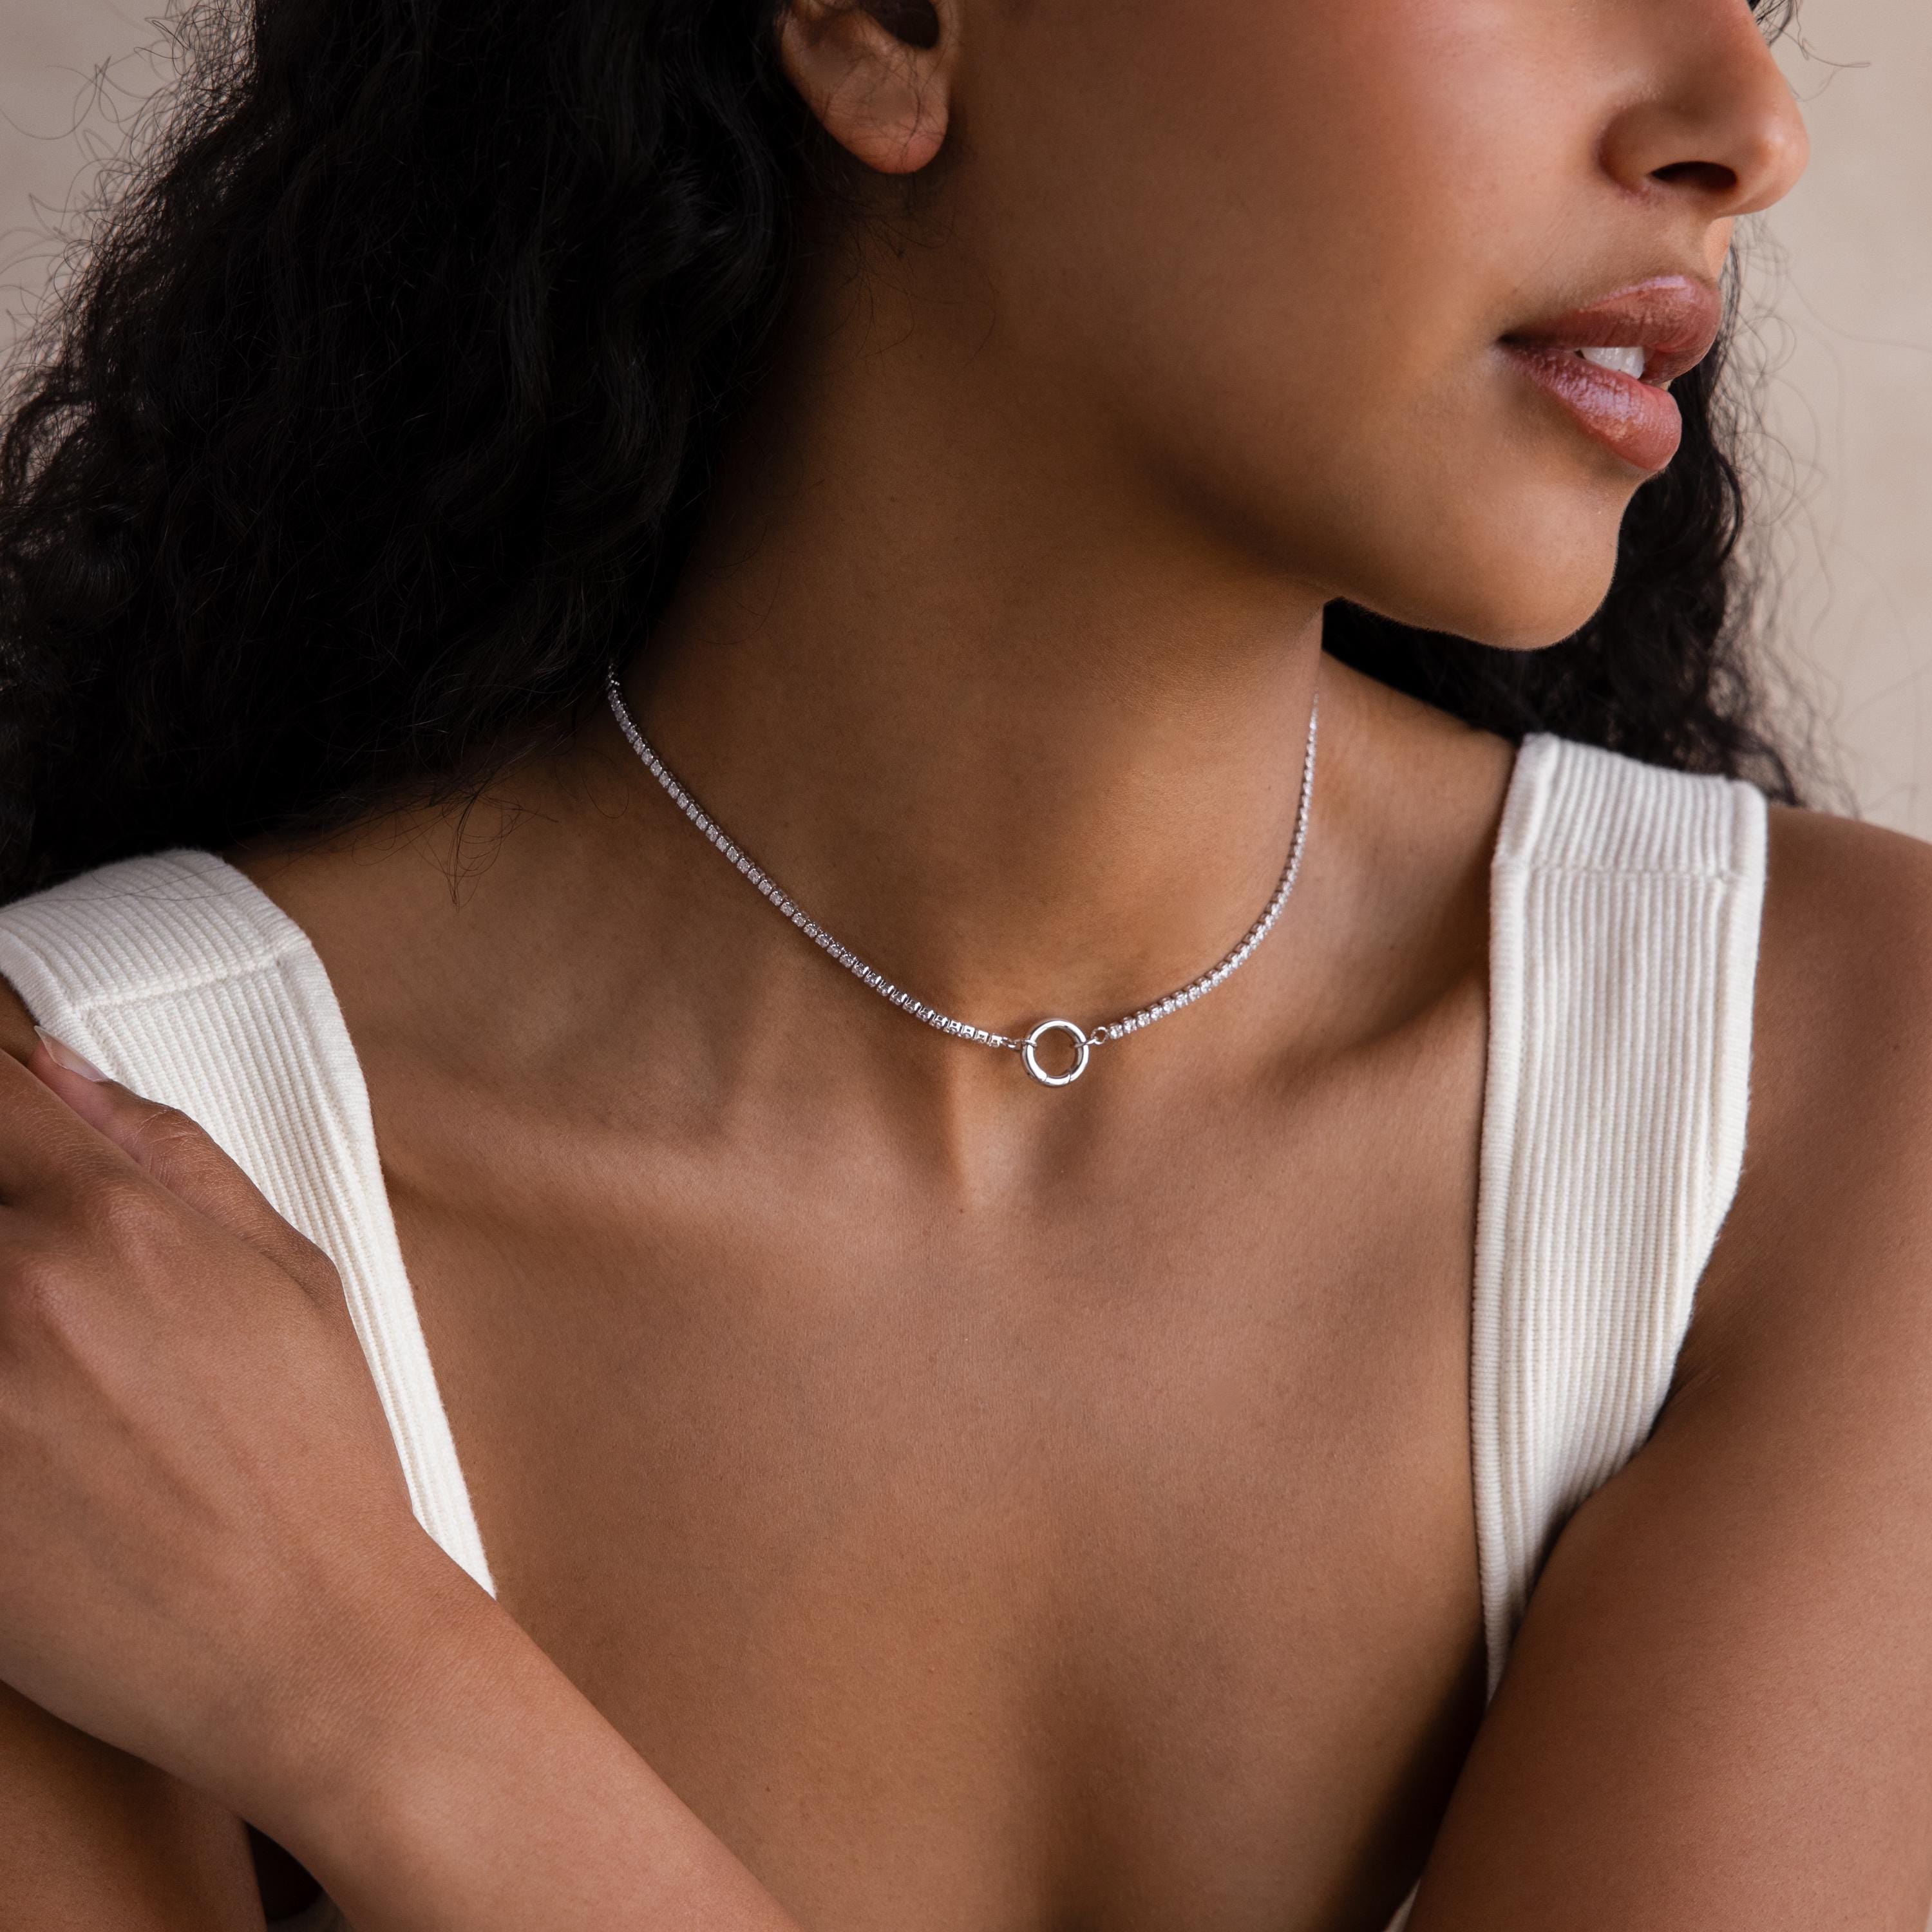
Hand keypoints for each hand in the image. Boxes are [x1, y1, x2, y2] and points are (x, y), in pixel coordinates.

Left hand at [0, 1032, 482, 1831]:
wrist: (303, 1642)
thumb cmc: (314, 1463)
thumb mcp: (292, 1277)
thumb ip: (175, 1158)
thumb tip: (64, 1073)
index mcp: (111, 1217)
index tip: (3, 1143)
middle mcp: (14, 1282)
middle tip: (42, 1307)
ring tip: (39, 1381)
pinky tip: (20, 1438)